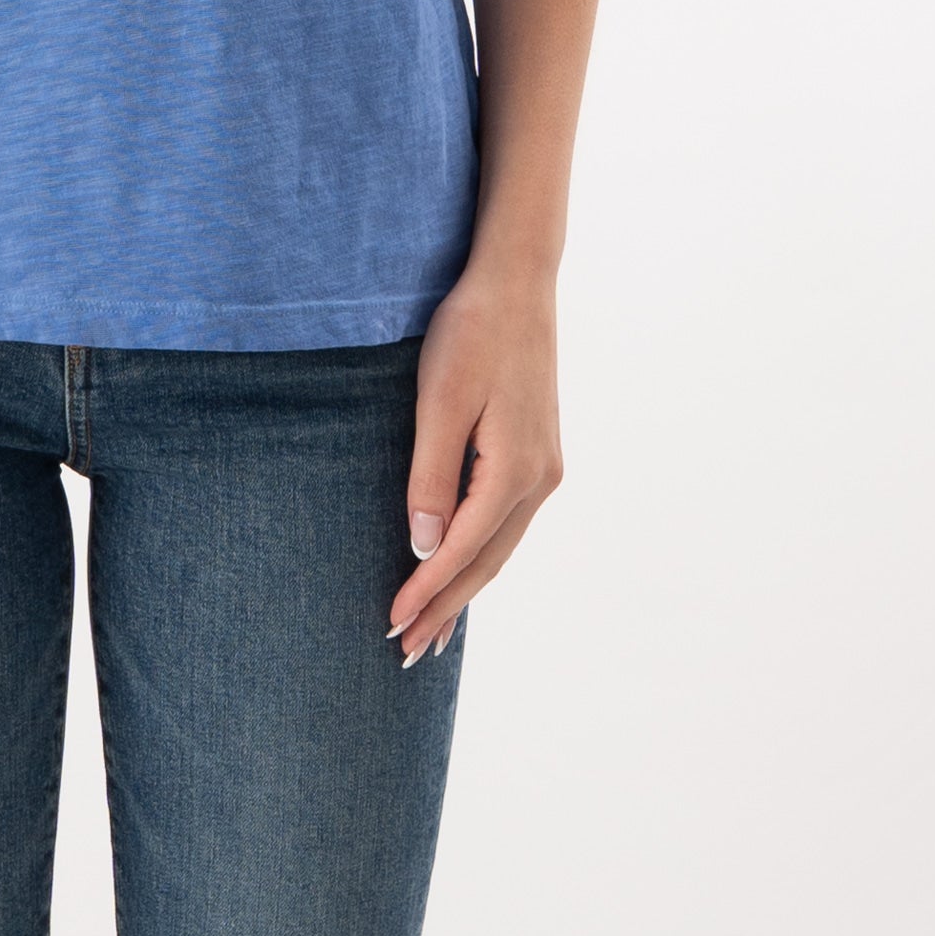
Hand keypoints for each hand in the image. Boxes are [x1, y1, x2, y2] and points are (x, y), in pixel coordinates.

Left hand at [391, 261, 563, 665]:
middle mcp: (540, 479)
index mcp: (515, 471)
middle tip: (408, 651)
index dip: (425, 590)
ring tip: (431, 629)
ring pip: (500, 548)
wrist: (517, 284)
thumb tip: (422, 544)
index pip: (461, 549)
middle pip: (487, 563)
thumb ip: (431, 477)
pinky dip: (480, 556)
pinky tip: (460, 572)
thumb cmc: (471, 333)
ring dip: (464, 589)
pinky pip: (506, 524)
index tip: (390, 623)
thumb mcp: (439, 402)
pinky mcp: (537, 455)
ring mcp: (544, 469)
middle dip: (446, 608)